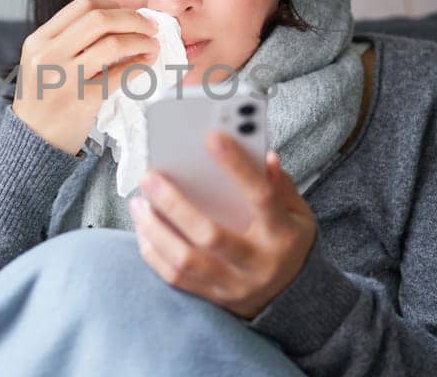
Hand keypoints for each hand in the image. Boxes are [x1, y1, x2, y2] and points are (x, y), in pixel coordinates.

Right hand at [11, 0, 158, 153]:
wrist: (33, 140)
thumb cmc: (43, 99)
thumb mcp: (41, 62)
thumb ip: (68, 40)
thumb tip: (116, 21)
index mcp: (39, 40)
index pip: (82, 6)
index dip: (113, 6)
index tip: (129, 14)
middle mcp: (49, 55)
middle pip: (99, 19)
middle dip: (132, 19)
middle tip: (150, 26)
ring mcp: (66, 78)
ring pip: (113, 44)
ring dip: (141, 41)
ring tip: (152, 45)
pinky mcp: (84, 100)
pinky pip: (120, 75)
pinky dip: (139, 65)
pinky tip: (146, 64)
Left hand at [130, 131, 317, 318]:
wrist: (293, 296)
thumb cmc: (288, 241)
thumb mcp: (298, 213)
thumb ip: (280, 186)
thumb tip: (265, 157)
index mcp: (281, 234)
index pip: (261, 197)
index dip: (237, 167)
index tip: (211, 137)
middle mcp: (258, 264)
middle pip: (210, 235)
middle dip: (174, 204)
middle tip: (149, 177)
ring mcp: (234, 285)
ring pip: (185, 260)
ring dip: (155, 229)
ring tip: (138, 203)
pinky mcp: (214, 297)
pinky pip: (175, 278)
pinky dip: (153, 252)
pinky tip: (142, 228)